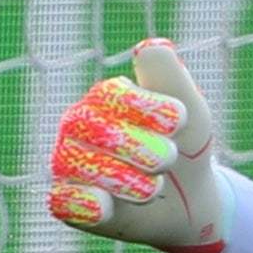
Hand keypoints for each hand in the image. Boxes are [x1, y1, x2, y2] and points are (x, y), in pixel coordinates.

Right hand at [49, 39, 230, 252]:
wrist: (191, 198)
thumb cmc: (186, 145)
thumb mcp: (190, 110)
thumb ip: (170, 77)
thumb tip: (148, 47)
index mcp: (106, 98)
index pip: (110, 93)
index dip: (144, 105)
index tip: (179, 120)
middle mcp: (79, 127)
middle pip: (88, 126)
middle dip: (136, 144)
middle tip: (169, 159)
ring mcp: (70, 164)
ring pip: (75, 163)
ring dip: (123, 178)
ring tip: (153, 187)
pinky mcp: (69, 202)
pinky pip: (61, 200)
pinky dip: (85, 203)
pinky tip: (106, 205)